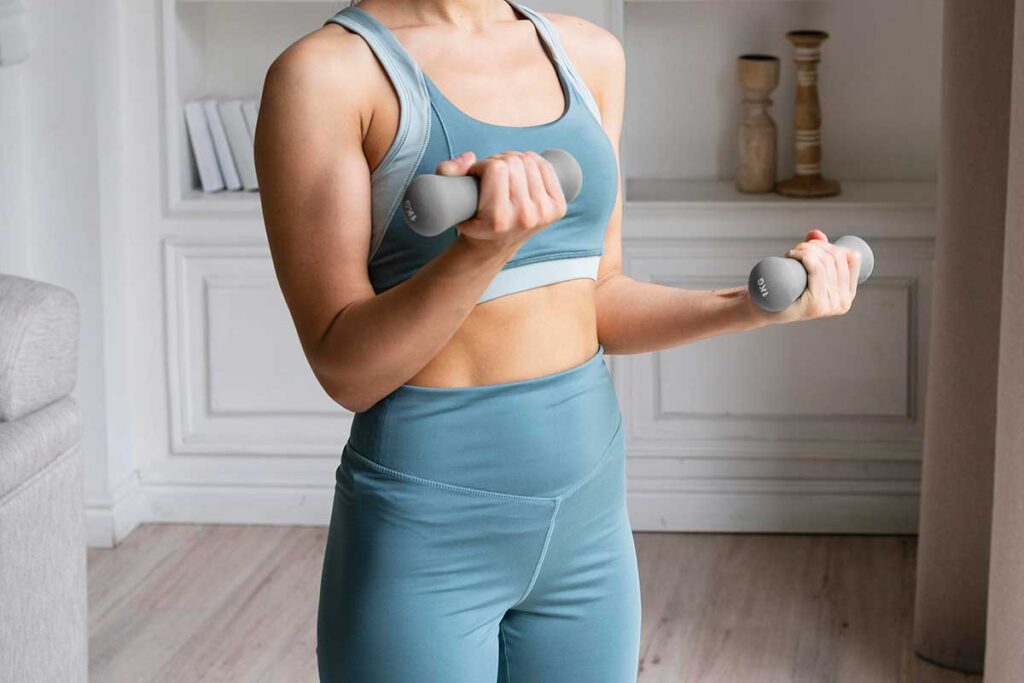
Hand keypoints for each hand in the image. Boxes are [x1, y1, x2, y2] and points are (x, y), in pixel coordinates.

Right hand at [434, 150, 567, 257]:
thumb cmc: (471, 221)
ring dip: (515, 160)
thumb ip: (446, 172)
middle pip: (514, 162)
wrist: (493, 247)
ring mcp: (543, 214)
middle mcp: (524, 217)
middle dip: (499, 161)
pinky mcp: (557, 208)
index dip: (483, 165)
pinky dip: (534, 162)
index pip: (496, 168)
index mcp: (498, 219)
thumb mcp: (448, 200)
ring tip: (506, 173)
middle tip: (491, 174)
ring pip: (530, 161)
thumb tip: (470, 157)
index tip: (477, 175)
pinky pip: (547, 167)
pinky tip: (524, 169)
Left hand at [753, 229, 862, 324]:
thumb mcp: (806, 269)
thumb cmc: (785, 289)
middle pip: (837, 257)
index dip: (831, 245)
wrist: (764, 309)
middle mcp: (843, 302)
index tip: (811, 247)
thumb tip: (816, 233)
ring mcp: (831, 306)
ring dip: (806, 249)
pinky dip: (805, 256)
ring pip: (825, 261)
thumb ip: (815, 251)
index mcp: (848, 293)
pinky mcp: (817, 306)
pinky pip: (817, 269)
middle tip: (797, 250)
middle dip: (815, 245)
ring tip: (792, 254)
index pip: (852, 257)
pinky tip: (792, 255)